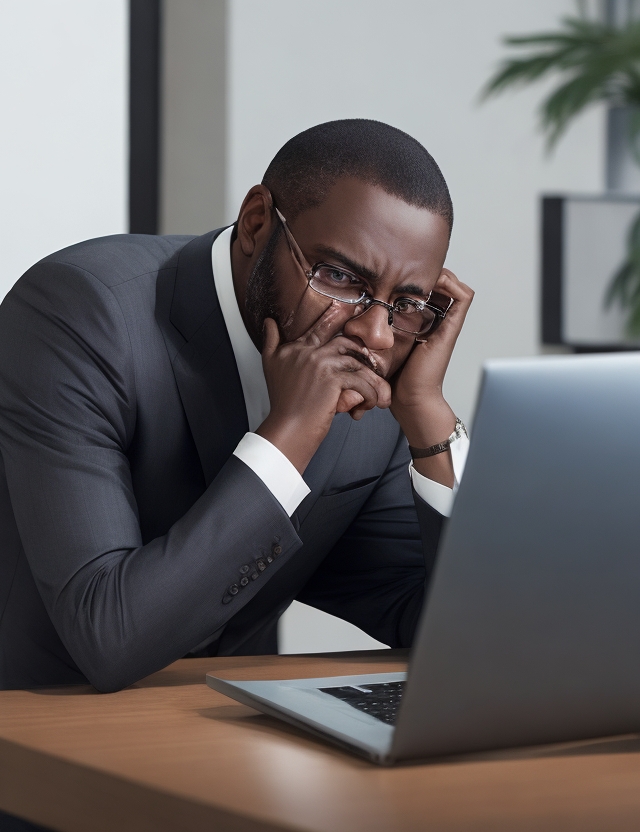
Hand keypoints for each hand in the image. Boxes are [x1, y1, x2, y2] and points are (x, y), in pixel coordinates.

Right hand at [257, 302, 391, 472]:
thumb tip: (269, 321)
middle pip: (345, 341)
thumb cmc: (283, 403)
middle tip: (378, 350)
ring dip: (371, 378)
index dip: (336, 316)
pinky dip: (370, 394)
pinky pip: (361, 381)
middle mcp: (308, 352)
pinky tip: (372, 403)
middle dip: (364, 346)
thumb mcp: (270, 365)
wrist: (287, 427)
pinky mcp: (332, 380)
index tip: (351, 308)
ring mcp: (320, 364)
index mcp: (295, 348)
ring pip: (357, 363)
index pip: (320, 327)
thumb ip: (271, 340)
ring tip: (379, 392)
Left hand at [390, 268, 473, 484]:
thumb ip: (371, 328)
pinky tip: (428, 285)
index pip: (426, 291)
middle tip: (404, 272)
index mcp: (421, 324)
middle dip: (425, 273)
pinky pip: (463, 297)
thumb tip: (346, 313)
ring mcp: (446, 324)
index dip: (415, 278)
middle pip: (442, 284)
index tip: (394, 274)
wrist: (409, 400)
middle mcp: (436, 322)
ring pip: (455, 286)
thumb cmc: (392, 378)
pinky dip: (451, 284)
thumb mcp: (378, 344)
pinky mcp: (451, 328)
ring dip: (440, 275)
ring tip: (417, 276)